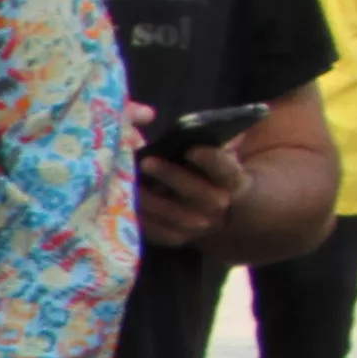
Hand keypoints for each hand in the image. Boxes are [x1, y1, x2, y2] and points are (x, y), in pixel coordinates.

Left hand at [130, 111, 245, 248]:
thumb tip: (227, 118)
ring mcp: (198, 226)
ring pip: (173, 215)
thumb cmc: (214, 172)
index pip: (226, 171)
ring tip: (127, 180)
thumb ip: (224, 139)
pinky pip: (156, 231)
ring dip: (148, 198)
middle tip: (147, 162)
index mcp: (235, 182)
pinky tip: (121, 200)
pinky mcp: (177, 238)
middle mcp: (219, 207)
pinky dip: (139, 217)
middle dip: (171, 177)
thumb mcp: (226, 155)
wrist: (219, 212)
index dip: (211, 160)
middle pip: (197, 193)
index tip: (192, 150)